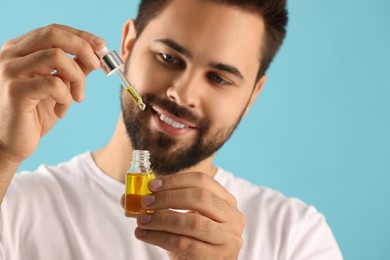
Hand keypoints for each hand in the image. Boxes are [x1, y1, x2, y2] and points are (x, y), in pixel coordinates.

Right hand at [0, 24, 104, 162]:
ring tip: (77, 98)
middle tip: (98, 65)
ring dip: (77, 78)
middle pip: (54, 34)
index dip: (81, 36)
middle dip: (83, 47)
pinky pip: (55, 84)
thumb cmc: (34, 114)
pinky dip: (66, 97)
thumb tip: (95, 54)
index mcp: (19, 50)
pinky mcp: (15, 90)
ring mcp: (10, 71)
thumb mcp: (59, 86)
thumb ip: (73, 69)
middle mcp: (10, 54)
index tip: (101, 45)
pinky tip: (61, 111)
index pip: (53, 30)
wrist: (11, 143)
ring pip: (57, 56)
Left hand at [123, 172, 244, 259]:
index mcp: (226, 201)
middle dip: (168, 198)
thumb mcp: (182, 218)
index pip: (203, 181)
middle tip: (145, 202)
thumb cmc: (193, 239)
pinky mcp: (217, 258)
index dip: (175, 180)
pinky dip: (161, 238)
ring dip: (162, 219)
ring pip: (193, 223)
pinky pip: (185, 245)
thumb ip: (161, 205)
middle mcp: (233, 218)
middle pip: (200, 198)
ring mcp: (228, 239)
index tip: (151, 185)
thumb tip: (126, 197)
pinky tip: (144, 235)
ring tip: (142, 220)